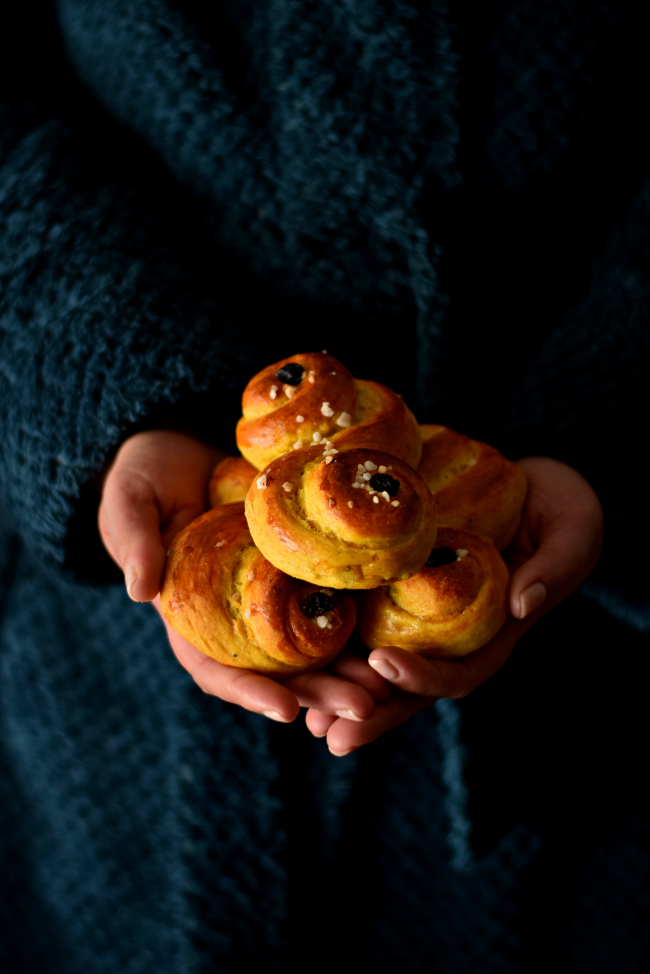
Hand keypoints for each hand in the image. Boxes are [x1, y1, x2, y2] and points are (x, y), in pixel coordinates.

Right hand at [98, 430, 379, 723]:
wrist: (181, 448)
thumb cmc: (146, 479)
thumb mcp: (131, 504)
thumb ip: (135, 543)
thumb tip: (139, 590)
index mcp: (190, 619)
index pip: (217, 670)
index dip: (249, 692)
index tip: (285, 709)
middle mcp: (235, 620)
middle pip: (278, 672)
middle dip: (319, 693)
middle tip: (362, 708)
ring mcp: (271, 598)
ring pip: (313, 648)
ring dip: (348, 671)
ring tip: (387, 688)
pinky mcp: (299, 570)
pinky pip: (331, 602)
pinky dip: (359, 626)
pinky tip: (392, 638)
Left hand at [305, 457, 603, 754]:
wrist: (538, 487)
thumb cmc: (563, 510)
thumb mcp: (572, 535)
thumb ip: (552, 571)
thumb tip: (523, 605)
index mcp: (496, 634)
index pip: (460, 673)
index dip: (423, 678)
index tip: (383, 666)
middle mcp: (456, 637)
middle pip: (411, 688)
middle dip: (371, 713)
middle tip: (327, 733)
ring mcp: (426, 618)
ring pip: (381, 668)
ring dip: (344, 693)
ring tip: (303, 715)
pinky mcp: (401, 590)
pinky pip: (365, 622)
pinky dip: (335, 643)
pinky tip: (298, 656)